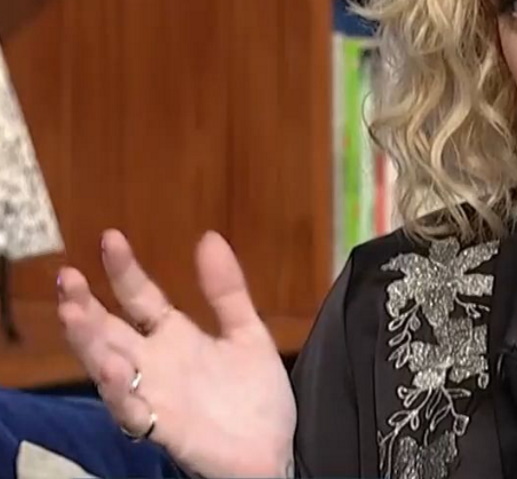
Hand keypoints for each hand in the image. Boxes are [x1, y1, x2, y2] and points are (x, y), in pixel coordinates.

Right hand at [57, 229, 296, 478]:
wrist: (274, 452)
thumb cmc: (255, 398)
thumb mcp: (247, 333)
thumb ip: (227, 291)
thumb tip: (209, 237)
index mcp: (175, 338)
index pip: (140, 298)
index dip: (124, 271)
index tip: (111, 238)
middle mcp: (155, 365)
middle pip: (110, 332)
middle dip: (85, 307)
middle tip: (68, 278)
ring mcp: (155, 396)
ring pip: (108, 368)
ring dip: (89, 343)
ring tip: (74, 314)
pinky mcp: (163, 429)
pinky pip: (132, 411)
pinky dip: (119, 391)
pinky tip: (113, 368)